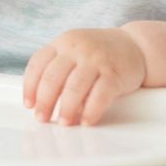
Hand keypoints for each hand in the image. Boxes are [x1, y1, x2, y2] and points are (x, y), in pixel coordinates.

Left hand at [23, 29, 146, 125]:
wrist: (136, 46)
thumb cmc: (99, 54)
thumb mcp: (75, 51)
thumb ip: (59, 70)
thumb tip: (43, 104)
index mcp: (62, 42)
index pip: (38, 64)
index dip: (30, 87)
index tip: (29, 105)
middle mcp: (77, 48)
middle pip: (53, 77)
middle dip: (44, 102)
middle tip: (42, 118)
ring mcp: (96, 59)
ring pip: (74, 87)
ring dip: (66, 109)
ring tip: (63, 123)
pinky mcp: (114, 73)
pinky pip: (99, 95)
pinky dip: (91, 110)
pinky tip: (86, 121)